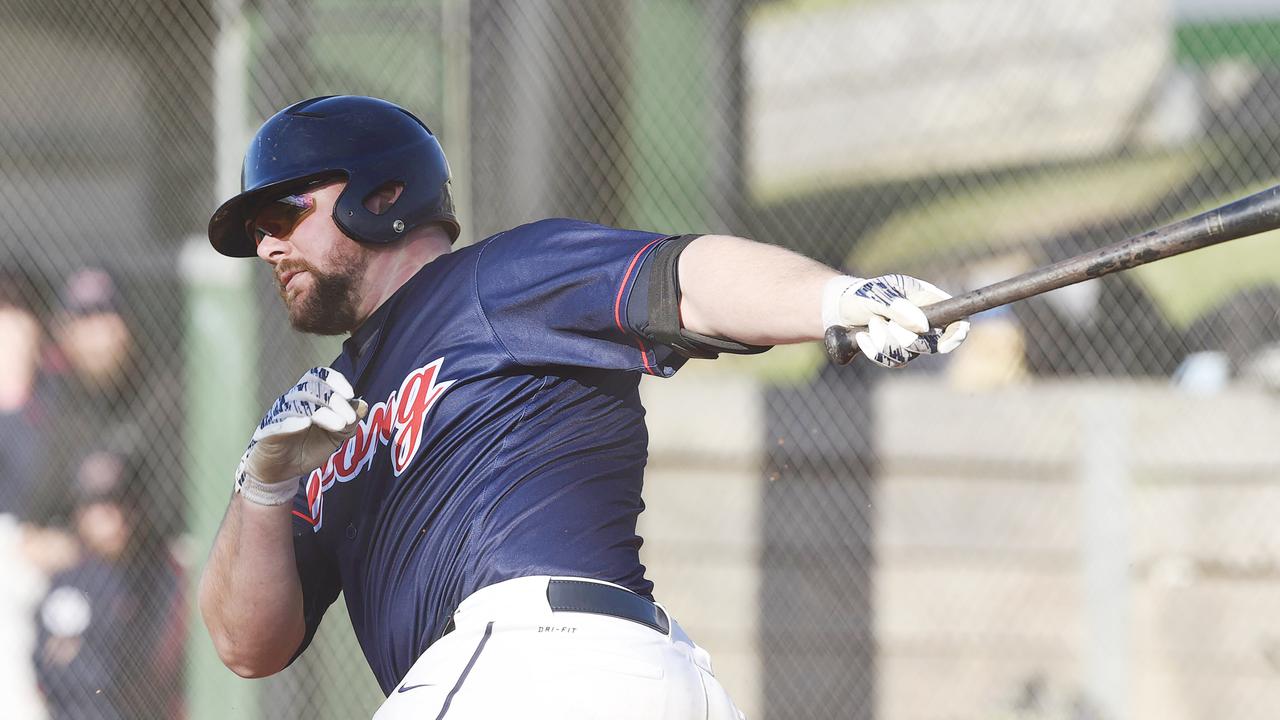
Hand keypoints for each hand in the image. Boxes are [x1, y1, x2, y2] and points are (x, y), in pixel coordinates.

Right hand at [235, 367, 367, 503]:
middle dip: (334, 400)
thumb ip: (349, 422)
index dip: (334, 380)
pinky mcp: (268, 432)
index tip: (350, 393)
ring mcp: (279, 415)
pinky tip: (305, 423)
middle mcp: (292, 402)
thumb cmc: (307, 448)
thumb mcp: (335, 437)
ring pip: (298, 404)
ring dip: (322, 413)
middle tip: (349, 418)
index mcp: (308, 398)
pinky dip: (292, 422)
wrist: (282, 472)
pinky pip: (278, 423)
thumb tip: (363, 405)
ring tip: (339, 425)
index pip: (318, 377)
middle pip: (311, 389)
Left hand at [828, 274, 969, 368]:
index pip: (958, 320)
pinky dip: (875, 352)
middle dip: (903, 338)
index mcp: (930, 301)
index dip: (957, 335)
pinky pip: (893, 362)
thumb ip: (898, 307)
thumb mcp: (877, 294)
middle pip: (933, 344)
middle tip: (880, 321)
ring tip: (871, 324)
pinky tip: (863, 338)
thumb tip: (921, 326)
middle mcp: (926, 323)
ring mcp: (912, 340)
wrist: (843, 308)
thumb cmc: (864, 294)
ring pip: (910, 355)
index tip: (943, 345)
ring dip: (884, 342)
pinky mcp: (896, 354)